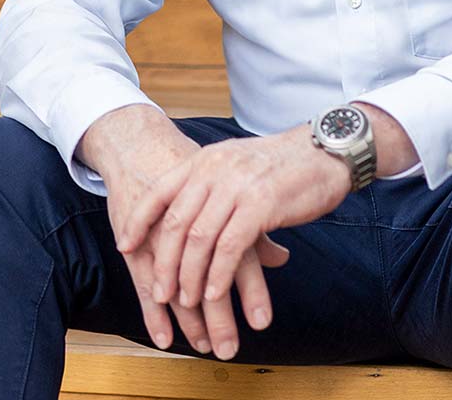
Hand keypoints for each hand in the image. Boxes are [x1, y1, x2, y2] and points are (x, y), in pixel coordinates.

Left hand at [115, 125, 350, 353]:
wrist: (326, 151)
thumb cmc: (284, 164)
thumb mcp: (236, 164)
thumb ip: (213, 183)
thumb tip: (194, 212)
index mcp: (204, 160)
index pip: (159, 192)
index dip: (138, 221)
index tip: (125, 245)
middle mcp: (214, 170)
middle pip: (176, 223)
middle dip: (164, 262)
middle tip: (160, 292)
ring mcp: (236, 186)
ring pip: (199, 239)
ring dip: (190, 276)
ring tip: (187, 302)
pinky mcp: (260, 205)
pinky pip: (228, 247)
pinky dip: (217, 275)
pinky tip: (214, 294)